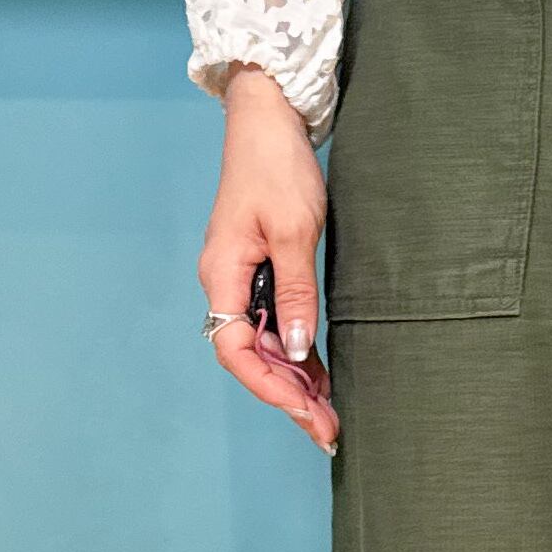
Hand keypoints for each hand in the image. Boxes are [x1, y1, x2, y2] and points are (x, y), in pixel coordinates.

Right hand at [200, 67, 338, 455]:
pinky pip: (273, 322)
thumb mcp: (295, 230)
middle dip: (288, 396)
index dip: (270, 386)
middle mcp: (226, 283)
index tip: (307, 412)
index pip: (236, 350)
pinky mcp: (261, 269)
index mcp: (222, 275)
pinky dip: (296, 352)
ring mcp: (242, 278)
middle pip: (250, 356)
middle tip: (328, 432)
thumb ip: (296, 292)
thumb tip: (294, 349)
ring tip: (328, 415)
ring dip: (293, 381)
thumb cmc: (277, 166)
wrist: (269, 119)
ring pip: (263, 344)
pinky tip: (318, 377)